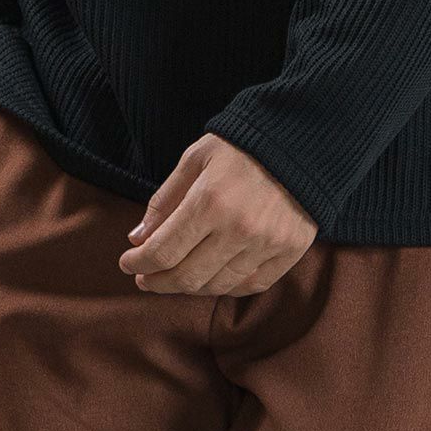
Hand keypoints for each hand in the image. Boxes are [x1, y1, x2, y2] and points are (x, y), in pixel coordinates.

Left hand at [119, 134, 316, 295]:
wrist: (302, 144)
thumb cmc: (241, 148)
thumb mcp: (195, 159)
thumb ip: (165, 200)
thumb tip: (139, 239)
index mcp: (210, 201)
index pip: (163, 251)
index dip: (139, 263)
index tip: (128, 263)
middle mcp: (238, 230)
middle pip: (187, 277)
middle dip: (158, 281)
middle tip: (146, 278)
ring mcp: (266, 246)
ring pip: (216, 286)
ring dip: (189, 286)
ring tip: (176, 276)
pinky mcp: (287, 254)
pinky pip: (248, 286)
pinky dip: (225, 287)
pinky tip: (211, 278)